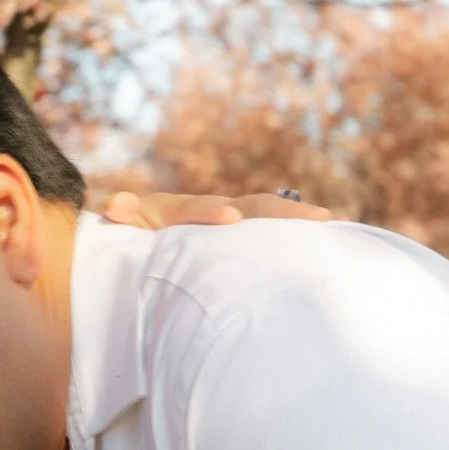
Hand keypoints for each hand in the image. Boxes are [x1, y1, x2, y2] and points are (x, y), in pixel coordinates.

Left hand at [102, 189, 332, 228]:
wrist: (139, 229)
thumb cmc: (131, 232)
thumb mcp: (122, 222)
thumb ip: (121, 213)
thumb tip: (116, 205)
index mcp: (183, 208)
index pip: (201, 208)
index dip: (212, 212)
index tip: (230, 218)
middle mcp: (215, 209)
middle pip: (253, 206)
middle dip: (283, 212)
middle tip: (317, 218)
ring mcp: (233, 222)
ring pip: (268, 216)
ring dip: (299, 219)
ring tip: (332, 224)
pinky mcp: (243, 238)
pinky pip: (271, 235)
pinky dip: (298, 236)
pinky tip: (331, 243)